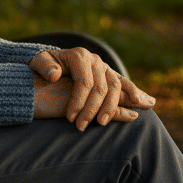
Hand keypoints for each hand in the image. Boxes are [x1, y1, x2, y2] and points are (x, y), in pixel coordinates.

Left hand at [30, 46, 155, 131]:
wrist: (50, 63)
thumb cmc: (43, 65)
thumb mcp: (38, 61)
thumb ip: (44, 65)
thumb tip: (55, 75)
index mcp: (79, 55)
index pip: (84, 82)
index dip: (78, 101)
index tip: (69, 118)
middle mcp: (95, 60)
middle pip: (101, 87)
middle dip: (91, 109)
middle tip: (80, 127)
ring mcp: (104, 68)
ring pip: (115, 87)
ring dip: (112, 107)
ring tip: (102, 122)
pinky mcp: (109, 76)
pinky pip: (124, 84)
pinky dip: (135, 93)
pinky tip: (145, 103)